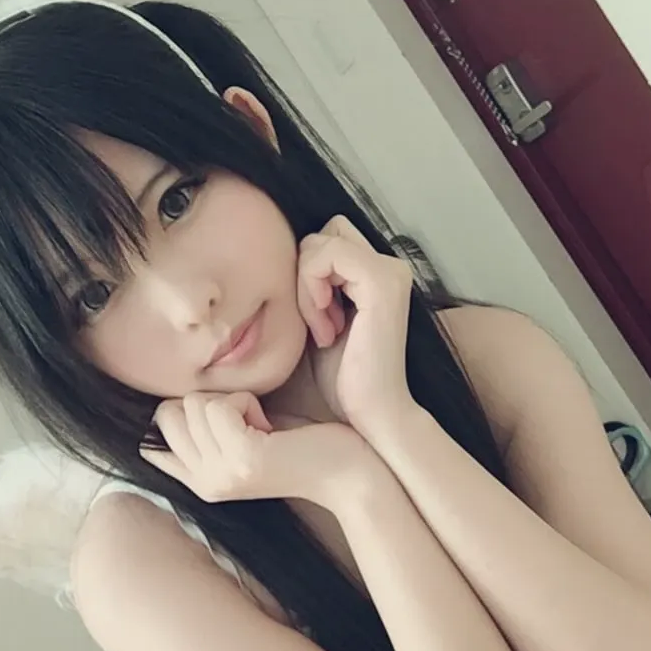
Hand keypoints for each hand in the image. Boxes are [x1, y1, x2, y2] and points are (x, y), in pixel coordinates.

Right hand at [139, 391, 378, 509]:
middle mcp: (203, 484)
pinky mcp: (242, 457)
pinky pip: (220, 404)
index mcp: (199, 483)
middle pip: (169, 412)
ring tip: (263, 427)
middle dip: (210, 402)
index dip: (180, 415)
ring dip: (233, 401)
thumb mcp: (241, 443)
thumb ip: (203, 434)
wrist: (347, 474)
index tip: (224, 421)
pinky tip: (270, 425)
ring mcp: (220, 474)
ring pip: (194, 403)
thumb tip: (162, 410)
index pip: (151, 443)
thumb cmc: (300, 448)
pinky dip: (247, 401)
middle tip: (249, 423)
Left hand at [297, 215, 416, 443]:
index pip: (326, 242)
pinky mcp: (382, 280)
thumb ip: (305, 294)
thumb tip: (262, 268)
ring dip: (306, 287)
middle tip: (316, 323)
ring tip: (322, 330)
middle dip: (306, 274)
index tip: (314, 323)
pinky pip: (325, 256)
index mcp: (376, 276)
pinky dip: (311, 290)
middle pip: (323, 234)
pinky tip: (325, 329)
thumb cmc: (341, 383)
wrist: (370, 416)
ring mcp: (389, 271)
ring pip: (321, 242)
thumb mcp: (313, 328)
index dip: (307, 275)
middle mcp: (388, 267)